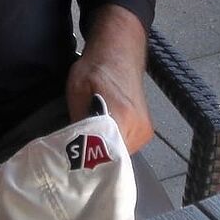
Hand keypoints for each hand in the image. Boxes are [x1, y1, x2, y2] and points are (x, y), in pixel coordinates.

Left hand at [66, 4, 153, 152]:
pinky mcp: (145, 131)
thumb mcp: (77, 92)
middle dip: (94, 159)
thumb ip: (79, 122)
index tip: (74, 168)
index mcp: (121, 117)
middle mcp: (138, 128)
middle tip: (75, 159)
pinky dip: (112, 145)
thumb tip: (73, 149)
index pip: (106, 155)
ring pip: (120, 154)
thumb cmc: (95, 69)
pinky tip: (99, 137)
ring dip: (104, 152)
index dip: (89, 163)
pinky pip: (126, 146)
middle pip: (113, 158)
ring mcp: (145, 131)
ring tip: (87, 145)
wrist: (119, 52)